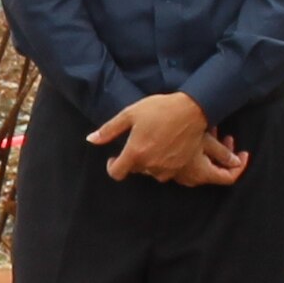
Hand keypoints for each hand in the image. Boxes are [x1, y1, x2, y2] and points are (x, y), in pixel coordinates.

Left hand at [90, 92, 243, 185]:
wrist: (192, 110)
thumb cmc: (160, 109)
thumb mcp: (130, 114)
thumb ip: (109, 130)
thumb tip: (91, 140)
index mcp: (135, 153)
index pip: (116, 173)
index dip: (112, 167)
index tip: (113, 158)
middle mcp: (150, 165)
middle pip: (134, 170)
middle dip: (132, 159)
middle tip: (139, 141)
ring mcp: (166, 169)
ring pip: (150, 171)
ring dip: (148, 161)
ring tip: (154, 143)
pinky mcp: (180, 168)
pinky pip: (165, 171)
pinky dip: (162, 163)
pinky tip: (166, 147)